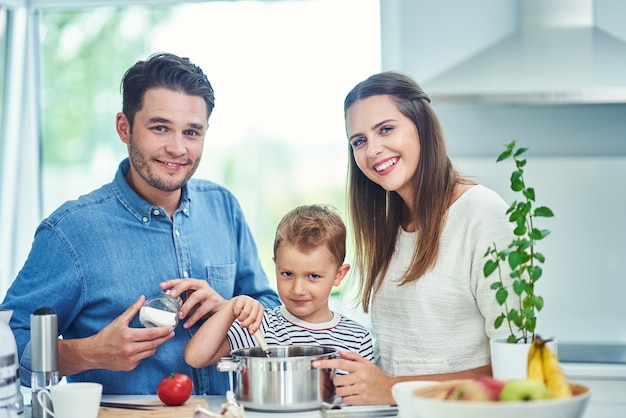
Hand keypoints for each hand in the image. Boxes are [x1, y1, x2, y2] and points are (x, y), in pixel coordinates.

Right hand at [58, 296, 174, 375]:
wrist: (93, 353)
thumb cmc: (106, 335)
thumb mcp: (119, 321)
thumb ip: (132, 309)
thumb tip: (142, 298)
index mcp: (128, 336)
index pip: (151, 334)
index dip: (163, 331)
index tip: (170, 327)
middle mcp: (130, 349)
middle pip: (154, 343)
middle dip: (165, 338)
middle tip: (171, 333)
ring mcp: (130, 359)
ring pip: (150, 352)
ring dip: (157, 345)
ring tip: (162, 338)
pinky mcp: (129, 366)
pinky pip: (143, 358)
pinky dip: (146, 352)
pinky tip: (146, 346)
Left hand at [160, 279, 226, 328]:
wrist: (223, 309)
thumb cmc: (204, 304)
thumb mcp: (191, 301)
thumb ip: (181, 300)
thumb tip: (166, 303)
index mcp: (194, 284)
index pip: (181, 280)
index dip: (171, 282)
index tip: (161, 286)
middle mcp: (202, 285)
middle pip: (189, 283)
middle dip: (179, 288)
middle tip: (171, 296)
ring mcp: (209, 292)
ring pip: (195, 297)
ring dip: (186, 307)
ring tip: (180, 316)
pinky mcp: (214, 301)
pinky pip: (202, 310)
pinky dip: (193, 318)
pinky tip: (187, 324)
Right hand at [229, 295, 264, 333]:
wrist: (237, 305)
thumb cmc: (245, 313)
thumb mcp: (250, 319)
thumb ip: (253, 326)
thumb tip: (252, 333)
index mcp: (260, 309)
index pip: (259, 319)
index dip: (255, 327)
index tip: (251, 333)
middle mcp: (256, 303)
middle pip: (253, 317)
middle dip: (246, 324)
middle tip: (242, 326)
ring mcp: (249, 299)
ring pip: (245, 313)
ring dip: (240, 318)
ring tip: (240, 318)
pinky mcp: (241, 298)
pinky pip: (238, 308)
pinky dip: (236, 312)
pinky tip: (237, 311)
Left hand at [313, 351, 394, 404]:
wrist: (390, 389)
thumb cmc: (378, 376)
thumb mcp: (367, 363)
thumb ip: (353, 356)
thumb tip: (340, 352)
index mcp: (360, 367)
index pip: (340, 363)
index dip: (326, 363)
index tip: (316, 364)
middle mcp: (360, 377)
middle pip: (337, 379)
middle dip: (337, 381)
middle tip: (343, 381)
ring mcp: (361, 388)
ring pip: (340, 391)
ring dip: (341, 390)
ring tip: (348, 388)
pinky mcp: (362, 399)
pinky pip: (346, 400)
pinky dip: (346, 398)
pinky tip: (352, 395)